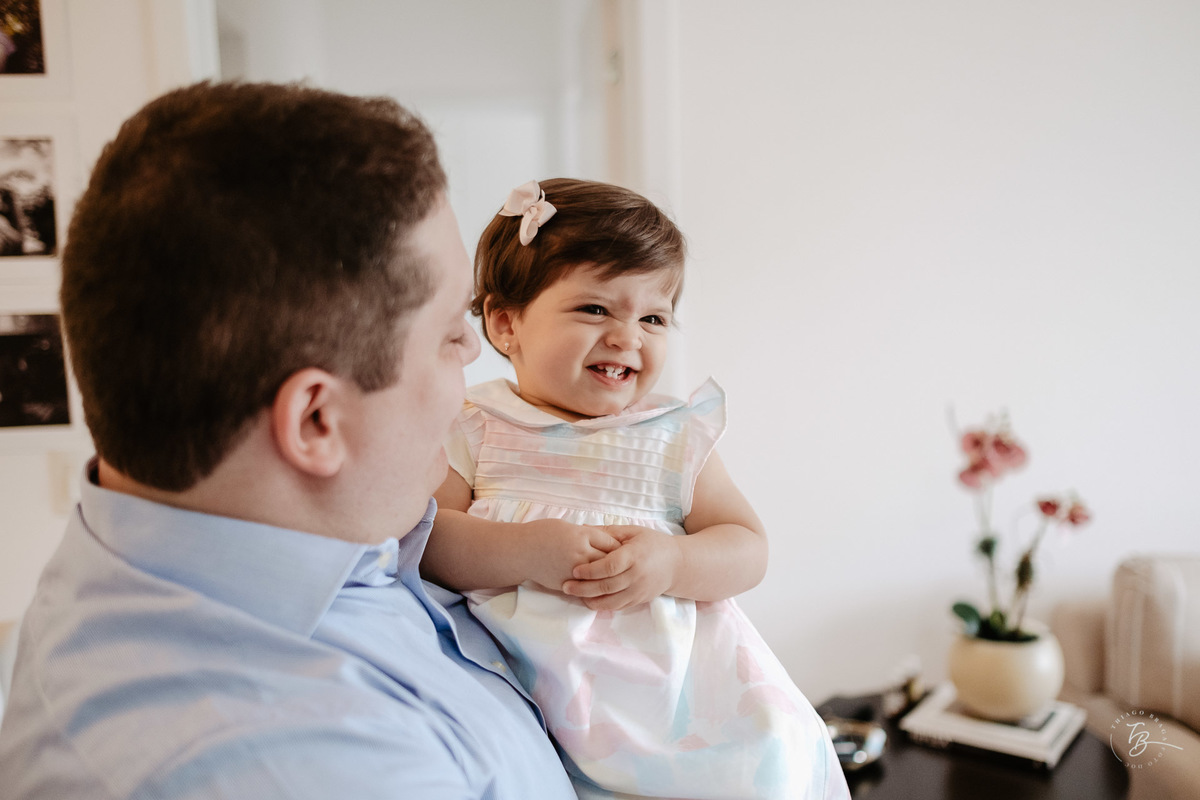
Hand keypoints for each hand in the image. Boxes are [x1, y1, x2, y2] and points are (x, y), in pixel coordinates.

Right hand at [516, 518, 621, 592]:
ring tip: (617, 579)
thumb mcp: (568, 527)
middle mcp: (580, 554)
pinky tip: (601, 588)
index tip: (626, 551)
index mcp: (582, 536)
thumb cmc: (543, 534)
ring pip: (599, 578)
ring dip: (609, 579)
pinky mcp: (566, 584)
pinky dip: (595, 588)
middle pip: (609, 562)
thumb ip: (589, 535)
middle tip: (627, 567)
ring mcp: (573, 571)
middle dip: (618, 564)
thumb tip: (609, 540)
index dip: (620, 548)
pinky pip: (586, 588)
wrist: (521, 551)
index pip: (611, 543)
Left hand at [561, 525, 681, 610]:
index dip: (590, 570)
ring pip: (611, 601)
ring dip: (590, 600)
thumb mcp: (633, 532)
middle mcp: (637, 576)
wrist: (677, 565)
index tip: (574, 570)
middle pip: (607, 586)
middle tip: (566, 586)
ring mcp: (639, 591)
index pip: (609, 566)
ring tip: (573, 595)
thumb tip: (581, 528)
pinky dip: (602, 606)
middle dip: (584, 588)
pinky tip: (589, 601)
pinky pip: (618, 607)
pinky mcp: (639, 600)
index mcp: (634, 556)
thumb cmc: (652, 544)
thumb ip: (608, 532)